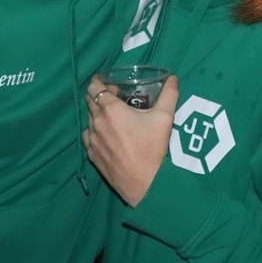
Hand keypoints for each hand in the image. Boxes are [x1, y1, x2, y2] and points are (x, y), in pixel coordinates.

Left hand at [82, 74, 178, 206]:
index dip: (100, 82)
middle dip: (100, 96)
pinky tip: (109, 136)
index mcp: (111, 110)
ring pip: (89, 119)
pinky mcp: (92, 155)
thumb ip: (169, 94)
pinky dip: (96, 131)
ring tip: (114, 119)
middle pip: (90, 101)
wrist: (144, 184)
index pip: (94, 88)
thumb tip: (173, 78)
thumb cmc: (153, 148)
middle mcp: (97, 122)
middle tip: (116, 99)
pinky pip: (89, 137)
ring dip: (98, 114)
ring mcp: (92, 140)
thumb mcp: (165, 117)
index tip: (111, 85)